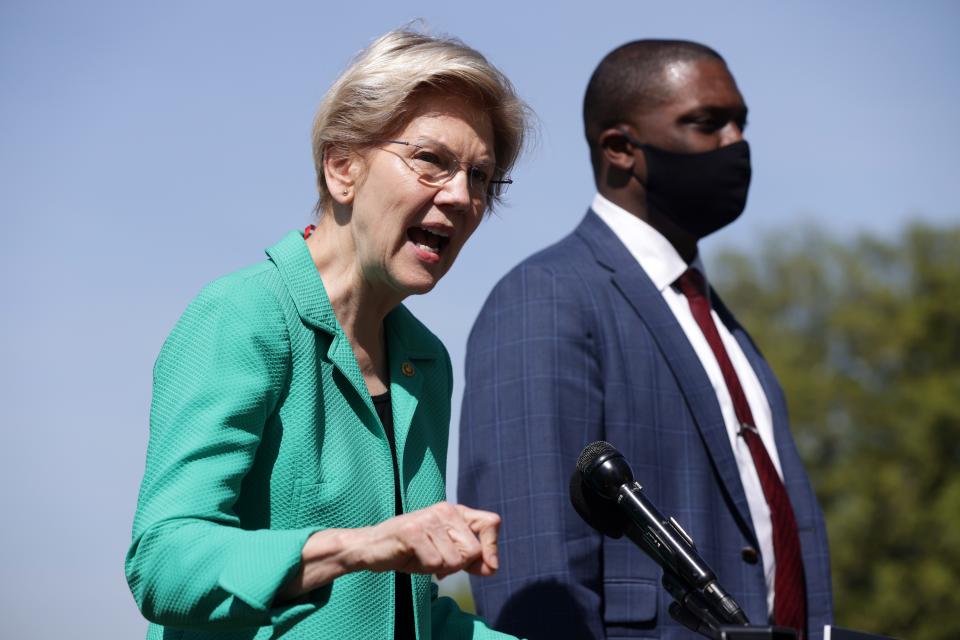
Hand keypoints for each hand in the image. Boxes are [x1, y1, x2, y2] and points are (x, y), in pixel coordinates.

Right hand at [352, 502, 500, 578]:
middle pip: (473, 550)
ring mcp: (428, 519)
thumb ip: (471, 559)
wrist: (371, 547)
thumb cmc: (411, 551)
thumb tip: (493, 568)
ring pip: (454, 560)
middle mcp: (444, 510)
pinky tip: (410, 558)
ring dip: (438, 568)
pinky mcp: (413, 532)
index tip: (488, 566)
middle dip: (457, 565)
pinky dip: (424, 569)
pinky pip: (435, 563)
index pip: (490, 522)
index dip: (492, 547)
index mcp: (455, 512)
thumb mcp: (446, 555)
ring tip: (421, 557)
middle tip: (436, 560)